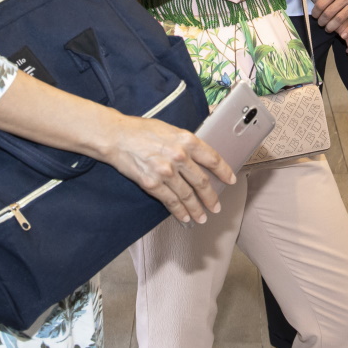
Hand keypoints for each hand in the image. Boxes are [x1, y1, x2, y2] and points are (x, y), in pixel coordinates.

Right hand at [104, 115, 234, 223]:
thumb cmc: (142, 130)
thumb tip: (199, 157)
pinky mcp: (152, 184)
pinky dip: (179, 212)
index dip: (224, 172)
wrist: (117, 137)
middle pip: (201, 182)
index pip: (212, 159)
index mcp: (187, 140)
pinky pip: (170, 201)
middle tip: (216, 207)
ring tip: (202, 217)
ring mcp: (166, 172)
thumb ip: (186, 143)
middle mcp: (179, 157)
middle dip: (211, 197)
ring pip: (187, 195)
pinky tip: (184, 218)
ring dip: (196, 209)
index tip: (230, 180)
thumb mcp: (171, 130)